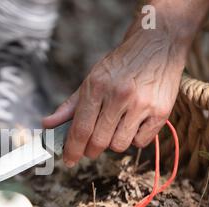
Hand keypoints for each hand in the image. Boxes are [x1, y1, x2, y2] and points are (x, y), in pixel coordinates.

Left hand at [43, 27, 186, 166]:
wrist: (157, 44)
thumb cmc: (119, 66)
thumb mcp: (91, 80)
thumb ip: (69, 107)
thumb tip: (47, 125)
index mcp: (97, 87)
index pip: (80, 129)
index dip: (72, 149)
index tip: (68, 160)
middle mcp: (119, 95)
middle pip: (98, 141)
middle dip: (90, 151)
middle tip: (90, 149)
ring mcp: (142, 104)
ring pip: (119, 145)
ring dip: (112, 144)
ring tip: (114, 129)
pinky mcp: (161, 111)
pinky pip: (141, 142)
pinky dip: (134, 139)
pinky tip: (133, 124)